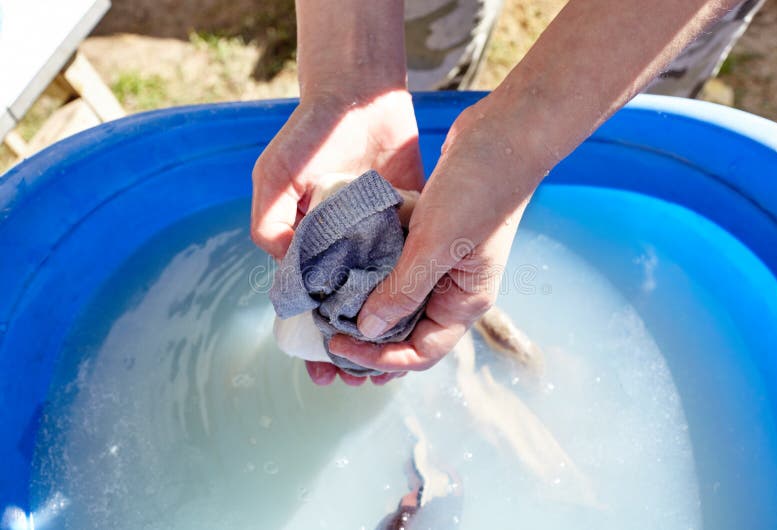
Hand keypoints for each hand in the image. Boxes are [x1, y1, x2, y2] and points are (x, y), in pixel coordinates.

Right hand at [251, 89, 423, 385]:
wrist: (360, 96)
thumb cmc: (311, 134)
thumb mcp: (276, 174)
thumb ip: (269, 218)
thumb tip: (278, 264)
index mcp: (304, 246)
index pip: (306, 307)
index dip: (311, 340)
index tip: (321, 371)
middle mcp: (340, 250)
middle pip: (344, 312)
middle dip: (348, 349)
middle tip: (357, 382)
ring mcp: (375, 241)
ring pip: (379, 300)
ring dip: (381, 334)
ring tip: (388, 369)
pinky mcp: (406, 227)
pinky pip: (408, 270)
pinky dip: (410, 299)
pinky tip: (416, 327)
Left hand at [328, 96, 549, 372]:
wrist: (504, 133)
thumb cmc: (480, 189)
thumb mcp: (436, 244)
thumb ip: (403, 289)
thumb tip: (367, 329)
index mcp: (464, 301)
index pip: (421, 353)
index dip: (379, 359)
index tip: (339, 345)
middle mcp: (454, 289)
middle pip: (407, 332)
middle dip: (369, 340)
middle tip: (328, 336)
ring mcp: (443, 263)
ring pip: (399, 297)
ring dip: (367, 303)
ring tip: (328, 304)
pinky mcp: (430, 237)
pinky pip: (397, 264)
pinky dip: (372, 268)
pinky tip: (344, 262)